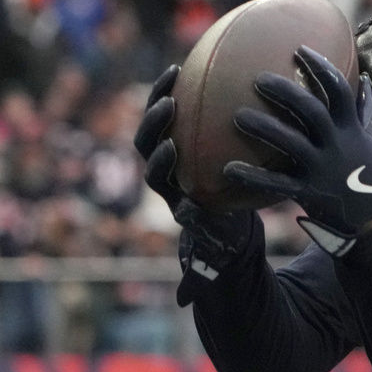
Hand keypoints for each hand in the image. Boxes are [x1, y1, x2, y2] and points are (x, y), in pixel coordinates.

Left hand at [134, 65, 255, 305]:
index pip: (156, 175)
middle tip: (171, 108)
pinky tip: (199, 68)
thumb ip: (199, 273)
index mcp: (172, 194)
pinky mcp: (184, 134)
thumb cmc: (224, 233)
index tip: (173, 150)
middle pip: (147, 144)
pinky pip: (181, 108)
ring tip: (176, 74)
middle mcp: (166, 171)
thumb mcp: (216, 252)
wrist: (222, 215)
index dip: (160, 161)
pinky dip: (183, 89)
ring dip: (162, 97)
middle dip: (155, 124)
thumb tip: (182, 303)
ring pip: (157, 121)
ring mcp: (171, 150)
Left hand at [224, 45, 371, 255]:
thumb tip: (364, 80)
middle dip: (286, 92)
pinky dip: (253, 176)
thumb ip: (365, 110)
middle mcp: (337, 144)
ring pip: (291, 143)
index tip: (300, 50)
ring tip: (237, 116)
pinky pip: (277, 183)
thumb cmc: (368, 171)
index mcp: (351, 127)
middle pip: (311, 110)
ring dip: (264, 128)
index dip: (320, 68)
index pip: (338, 89)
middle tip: (258, 79)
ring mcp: (322, 168)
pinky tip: (228, 168)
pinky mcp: (308, 191)